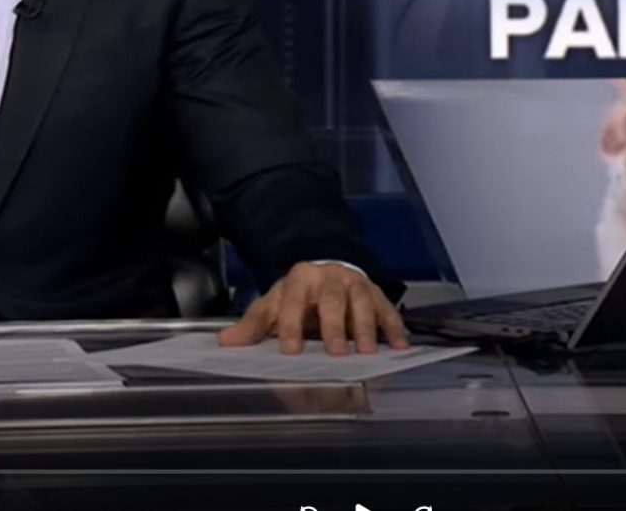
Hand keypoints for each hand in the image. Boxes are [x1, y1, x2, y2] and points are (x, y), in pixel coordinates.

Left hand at [216, 262, 408, 355]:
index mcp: (300, 279)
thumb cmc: (298, 296)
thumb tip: (225, 343)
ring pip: (363, 303)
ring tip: (367, 352)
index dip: (291, 326)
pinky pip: (387, 309)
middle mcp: (330, 277)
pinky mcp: (376, 293)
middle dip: (335, 327)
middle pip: (333, 300)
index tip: (291, 351)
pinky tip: (399, 346)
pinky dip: (394, 327)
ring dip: (367, 328)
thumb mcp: (273, 306)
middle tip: (336, 353)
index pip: (294, 302)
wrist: (326, 272)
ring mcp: (356, 284)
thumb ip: (253, 326)